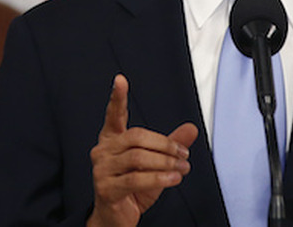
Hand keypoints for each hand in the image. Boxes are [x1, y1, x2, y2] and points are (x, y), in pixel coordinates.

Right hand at [87, 74, 198, 226]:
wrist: (116, 219)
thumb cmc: (134, 188)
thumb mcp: (156, 164)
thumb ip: (171, 144)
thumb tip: (191, 128)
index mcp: (111, 140)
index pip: (114, 115)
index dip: (117, 98)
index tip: (120, 80)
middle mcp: (102, 151)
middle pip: (137, 137)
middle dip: (165, 145)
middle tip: (184, 153)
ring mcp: (101, 170)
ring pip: (138, 157)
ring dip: (166, 162)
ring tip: (183, 167)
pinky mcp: (106, 189)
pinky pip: (136, 179)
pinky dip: (159, 178)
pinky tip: (174, 178)